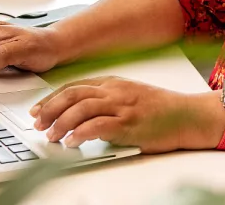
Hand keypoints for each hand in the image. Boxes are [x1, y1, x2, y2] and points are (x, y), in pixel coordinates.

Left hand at [29, 77, 224, 153]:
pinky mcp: (130, 123)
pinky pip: (99, 126)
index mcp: (114, 83)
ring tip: (51, 135)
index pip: (75, 86)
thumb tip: (80, 118)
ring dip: (61, 122)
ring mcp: (122, 106)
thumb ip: (108, 102)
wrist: (187, 115)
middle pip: (74, 94)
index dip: (53, 98)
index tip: (38, 110)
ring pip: (82, 107)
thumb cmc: (161, 110)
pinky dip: (81, 133)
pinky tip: (72, 142)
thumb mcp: (130, 98)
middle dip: (51, 108)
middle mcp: (115, 90)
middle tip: (38, 123)